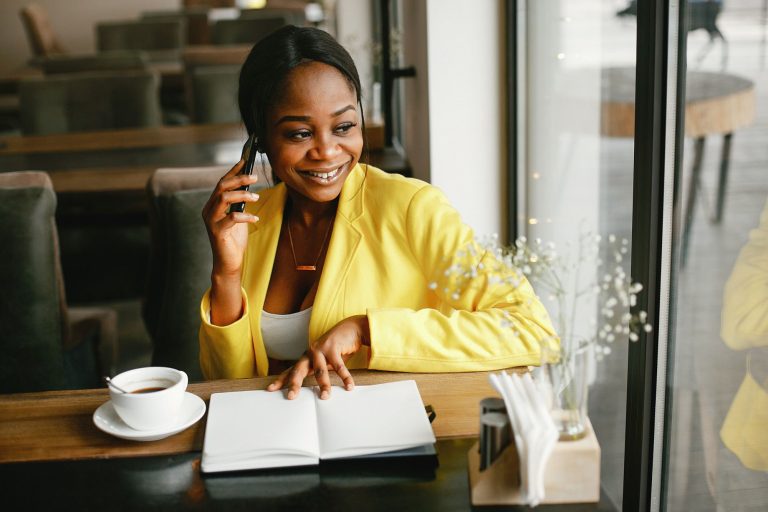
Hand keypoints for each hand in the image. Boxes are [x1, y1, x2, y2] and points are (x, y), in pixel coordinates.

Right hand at [201, 159, 260, 276]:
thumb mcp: (238, 217)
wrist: (229, 262)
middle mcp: (208, 210)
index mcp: (212, 205)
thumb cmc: (234, 240)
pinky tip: (255, 218)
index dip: (233, 171)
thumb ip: (239, 203)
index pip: (222, 183)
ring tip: (256, 197)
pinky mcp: (217, 232)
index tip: (245, 162)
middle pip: (221, 187)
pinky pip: (232, 217)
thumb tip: (249, 187)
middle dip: (238, 179)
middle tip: (254, 177)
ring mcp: (211, 221)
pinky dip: (245, 216)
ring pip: (224, 198)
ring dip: (242, 194)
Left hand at [267, 316, 369, 399]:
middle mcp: (311, 353)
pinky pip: (339, 366)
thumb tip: (317, 392)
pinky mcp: (333, 347)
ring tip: (324, 397)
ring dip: (323, 385)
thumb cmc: (338, 348)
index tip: (270, 389)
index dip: (280, 380)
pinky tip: (349, 386)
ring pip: (320, 371)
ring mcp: (321, 349)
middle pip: (299, 370)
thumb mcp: (326, 361)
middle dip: (294, 384)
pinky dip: (345, 378)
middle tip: (291, 396)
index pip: (291, 371)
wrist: (352, 328)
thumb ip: (319, 372)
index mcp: (307, 358)